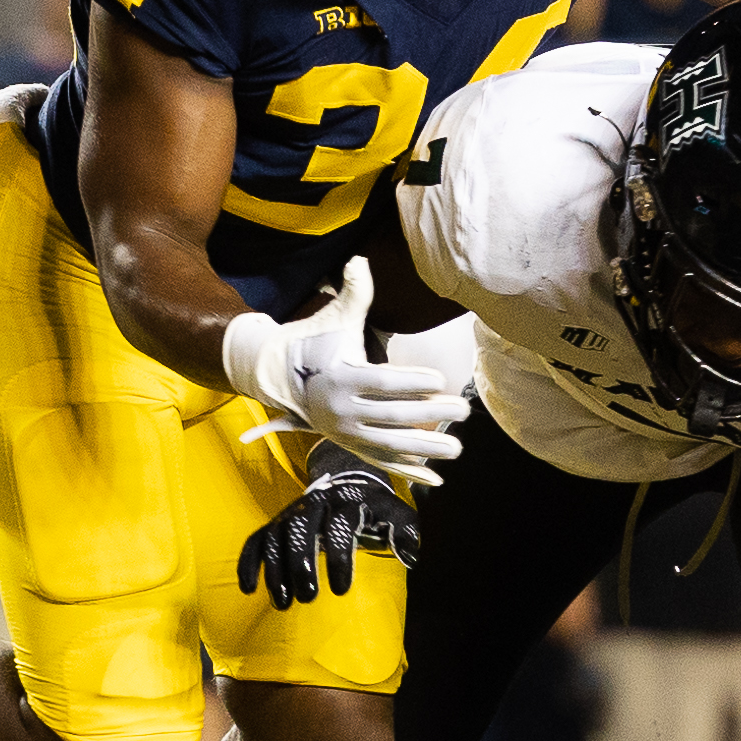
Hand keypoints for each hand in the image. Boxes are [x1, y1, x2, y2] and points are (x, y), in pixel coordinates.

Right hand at [223, 258, 469, 485]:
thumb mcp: (334, 320)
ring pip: (391, 446)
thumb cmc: (314, 344)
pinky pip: (382, 462)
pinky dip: (408, 473)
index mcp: (342, 378)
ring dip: (425, 450)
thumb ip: (354, 294)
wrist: (277, 377)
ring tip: (457, 448)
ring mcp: (347, 433)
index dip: (411, 383)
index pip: (382, 383)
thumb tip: (360, 260)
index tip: (440, 380)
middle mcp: (343, 410)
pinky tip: (436, 481)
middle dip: (430, 416)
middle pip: (393, 417)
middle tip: (463, 410)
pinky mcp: (350, 445)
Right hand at [236, 450, 420, 608]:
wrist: (348, 478)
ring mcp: (292, 512)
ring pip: (275, 536)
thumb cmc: (374, 506)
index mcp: (346, 500)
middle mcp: (315, 502)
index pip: (338, 525)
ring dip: (275, 570)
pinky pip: (256, 539)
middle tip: (307, 597)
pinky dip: (249, 562)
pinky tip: (248, 588)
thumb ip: (404, 531)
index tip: (341, 590)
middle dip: (300, 563)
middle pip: (300, 528)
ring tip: (283, 603)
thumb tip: (411, 556)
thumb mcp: (395, 512)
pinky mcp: (276, 522)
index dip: (338, 558)